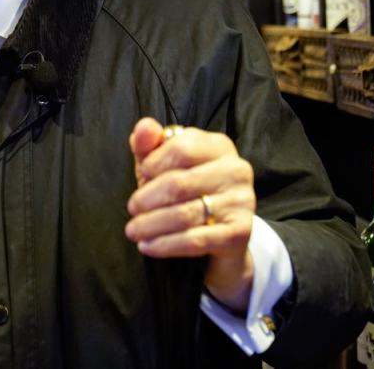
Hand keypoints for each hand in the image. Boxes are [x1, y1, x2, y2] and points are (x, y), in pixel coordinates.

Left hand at [125, 117, 255, 312]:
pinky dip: (165, 244)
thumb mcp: (164, 165)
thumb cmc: (187, 192)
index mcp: (218, 146)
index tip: (141, 176)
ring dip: (151, 224)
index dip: (154, 163)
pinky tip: (148, 246)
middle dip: (147, 198)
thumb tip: (144, 127)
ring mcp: (242, 201)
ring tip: (133, 231)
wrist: (222, 236)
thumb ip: (150, 145)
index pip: (181, 148)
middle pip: (179, 183)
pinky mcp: (240, 233)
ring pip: (184, 213)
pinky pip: (195, 240)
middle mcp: (236, 170)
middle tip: (131, 208)